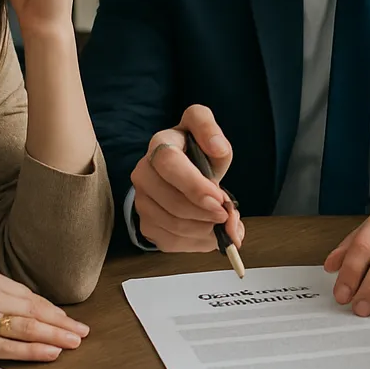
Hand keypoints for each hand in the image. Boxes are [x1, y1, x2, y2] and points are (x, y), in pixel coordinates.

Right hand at [0, 268, 89, 363]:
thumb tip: (33, 311)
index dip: (54, 310)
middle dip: (62, 323)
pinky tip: (50, 353)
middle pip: (33, 310)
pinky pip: (7, 347)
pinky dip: (32, 350)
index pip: (29, 296)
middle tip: (83, 333)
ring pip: (25, 327)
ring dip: (54, 336)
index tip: (71, 320)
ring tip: (73, 343)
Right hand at [130, 105, 242, 251]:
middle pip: (172, 203)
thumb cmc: (194, 147)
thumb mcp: (203, 126)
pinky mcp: (147, 225)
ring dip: (205, 229)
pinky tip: (210, 232)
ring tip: (223, 222)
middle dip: (206, 213)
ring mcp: (141, 202)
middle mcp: (143, 174)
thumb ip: (209, 129)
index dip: (195, 186)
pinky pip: (172, 242)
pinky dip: (198, 242)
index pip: (169, 165)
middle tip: (227, 213)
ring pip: (174, 226)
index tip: (219, 199)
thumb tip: (218, 148)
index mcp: (159, 145)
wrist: (183, 167)